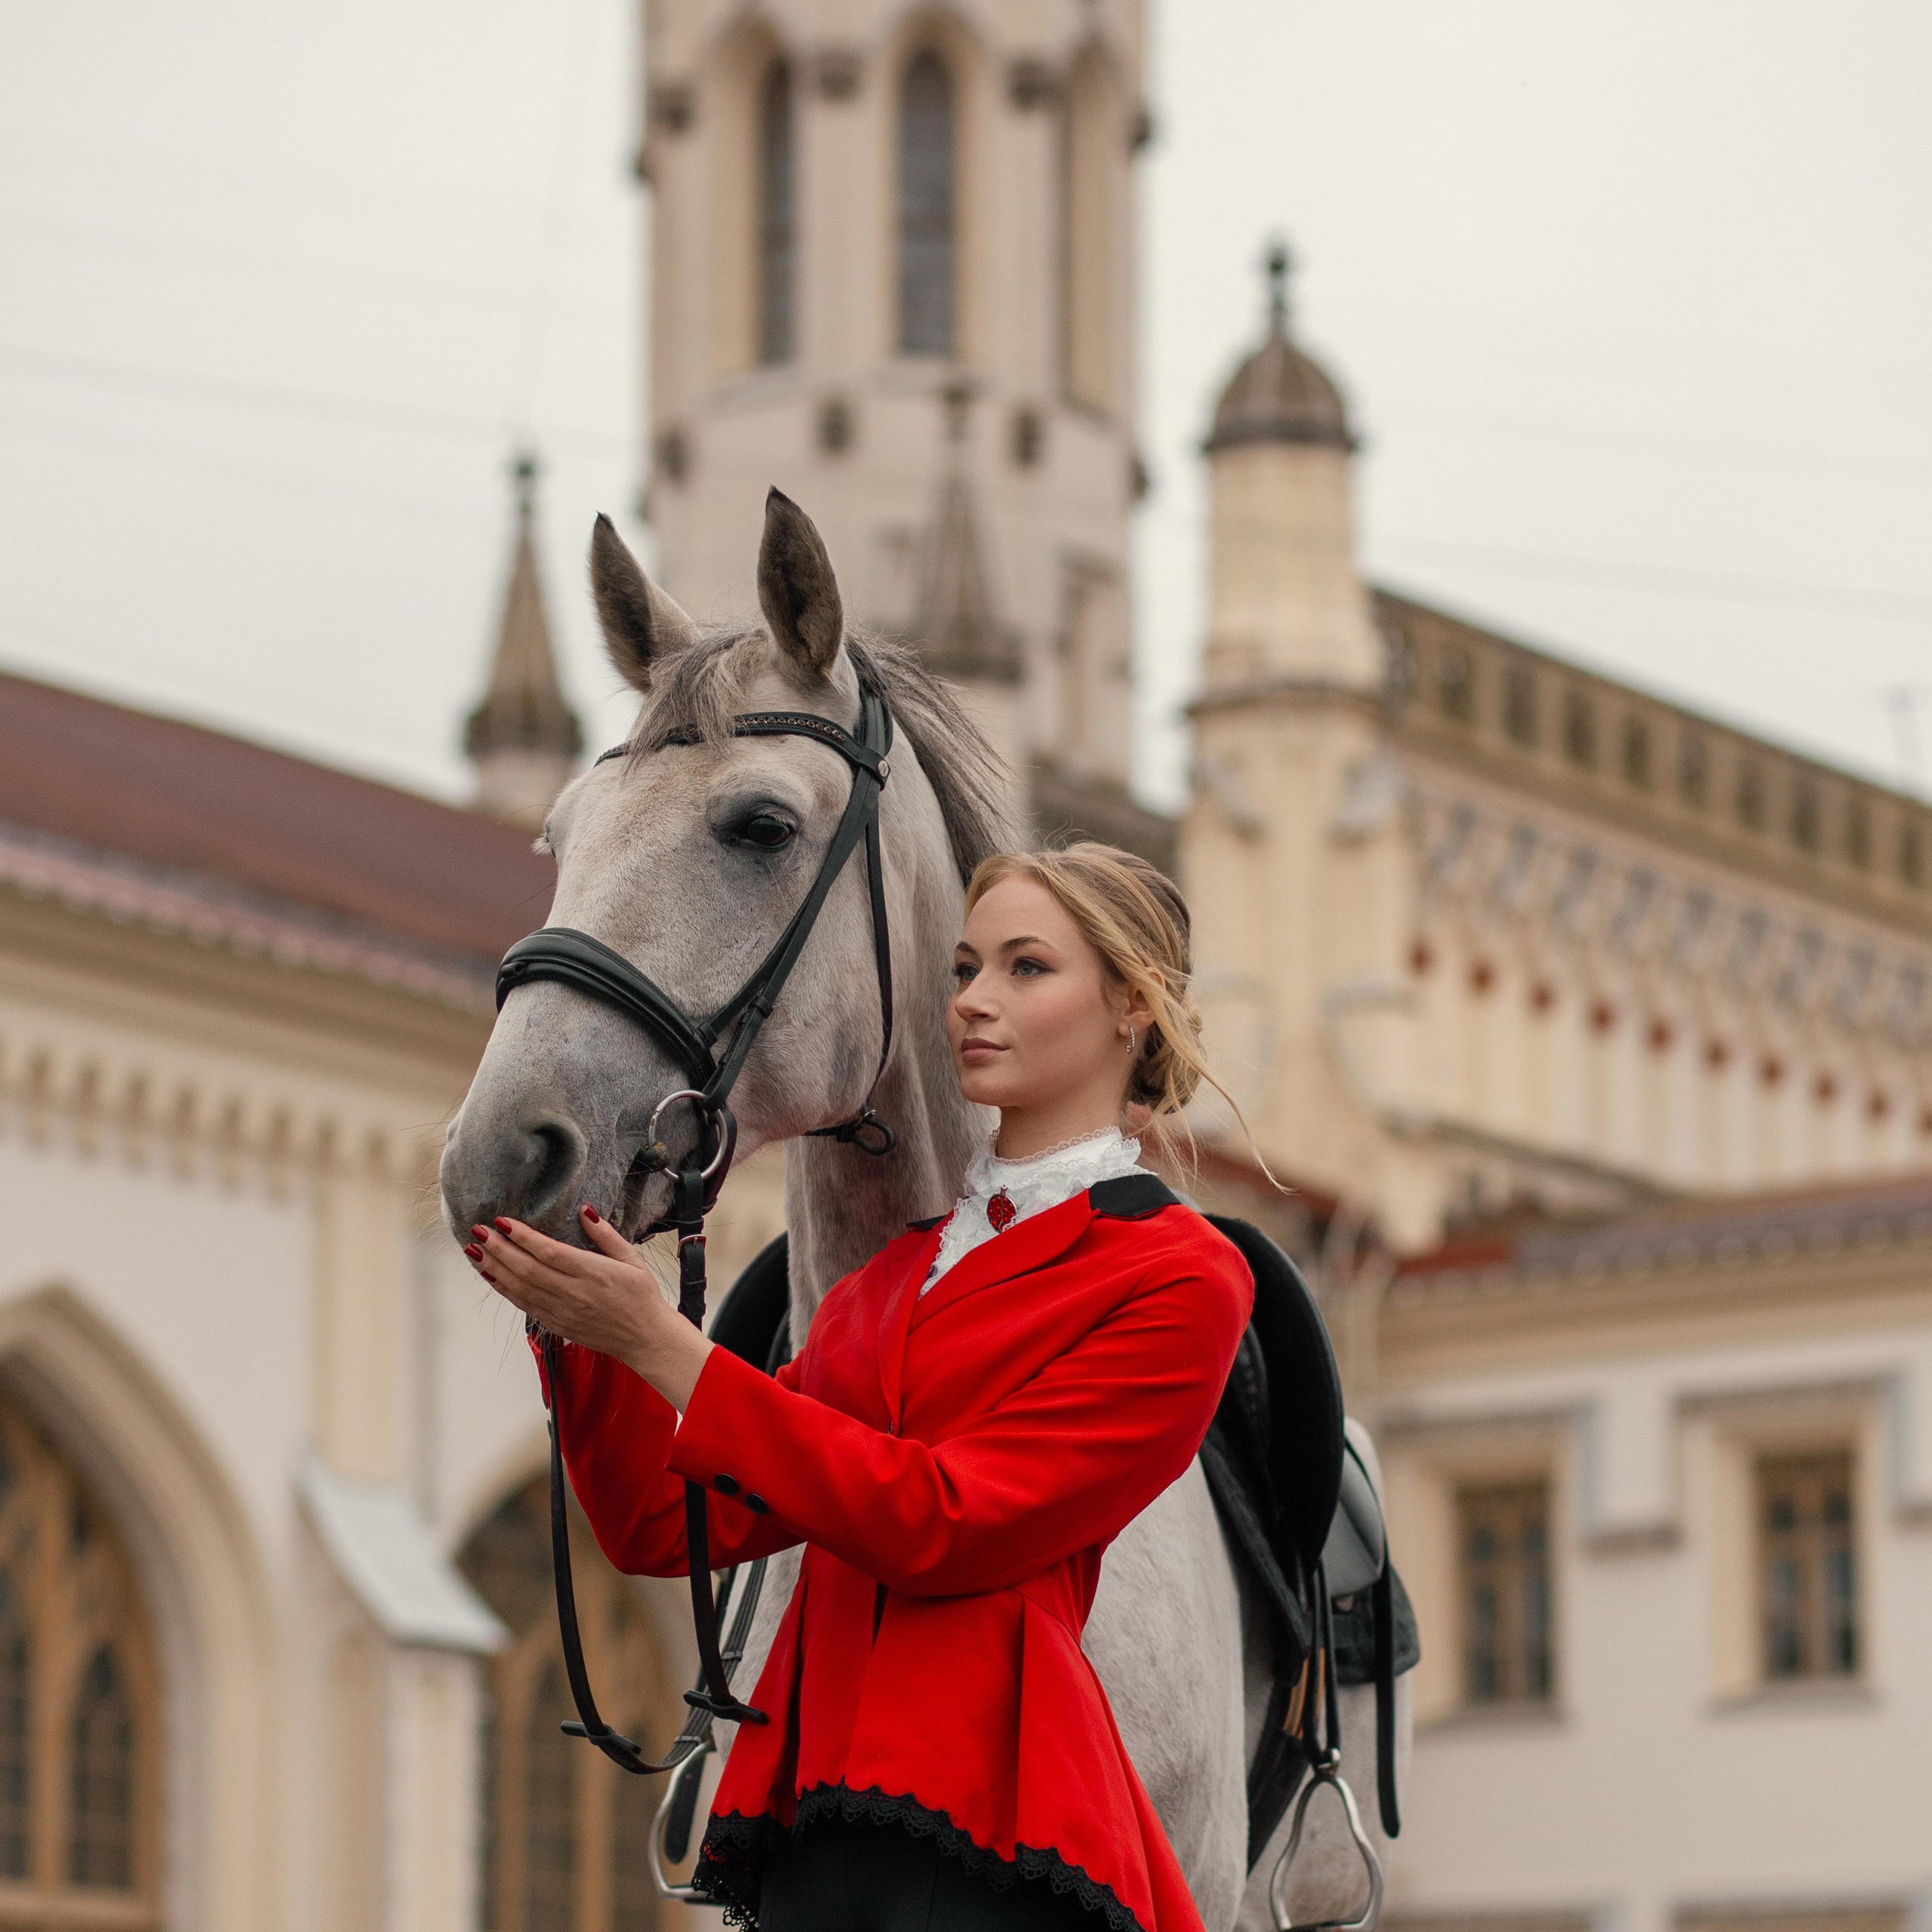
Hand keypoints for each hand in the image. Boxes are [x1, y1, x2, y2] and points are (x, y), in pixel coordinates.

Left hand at [465, 1208, 713, 1410]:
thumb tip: (585, 1211)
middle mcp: (574, 1293)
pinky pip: (525, 1305)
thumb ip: (606, 1235)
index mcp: (593, 1273)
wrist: (645, 1338)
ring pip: (521, 1288)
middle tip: (478, 1231)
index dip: (522, 1237)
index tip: (502, 1222)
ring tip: (475, 1251)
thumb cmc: (641, 1296)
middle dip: (499, 1249)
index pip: (549, 1252)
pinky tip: (491, 1276)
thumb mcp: (632, 1259)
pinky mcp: (557, 1324)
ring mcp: (562, 1311)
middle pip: (527, 1269)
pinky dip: (505, 1290)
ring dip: (495, 1268)